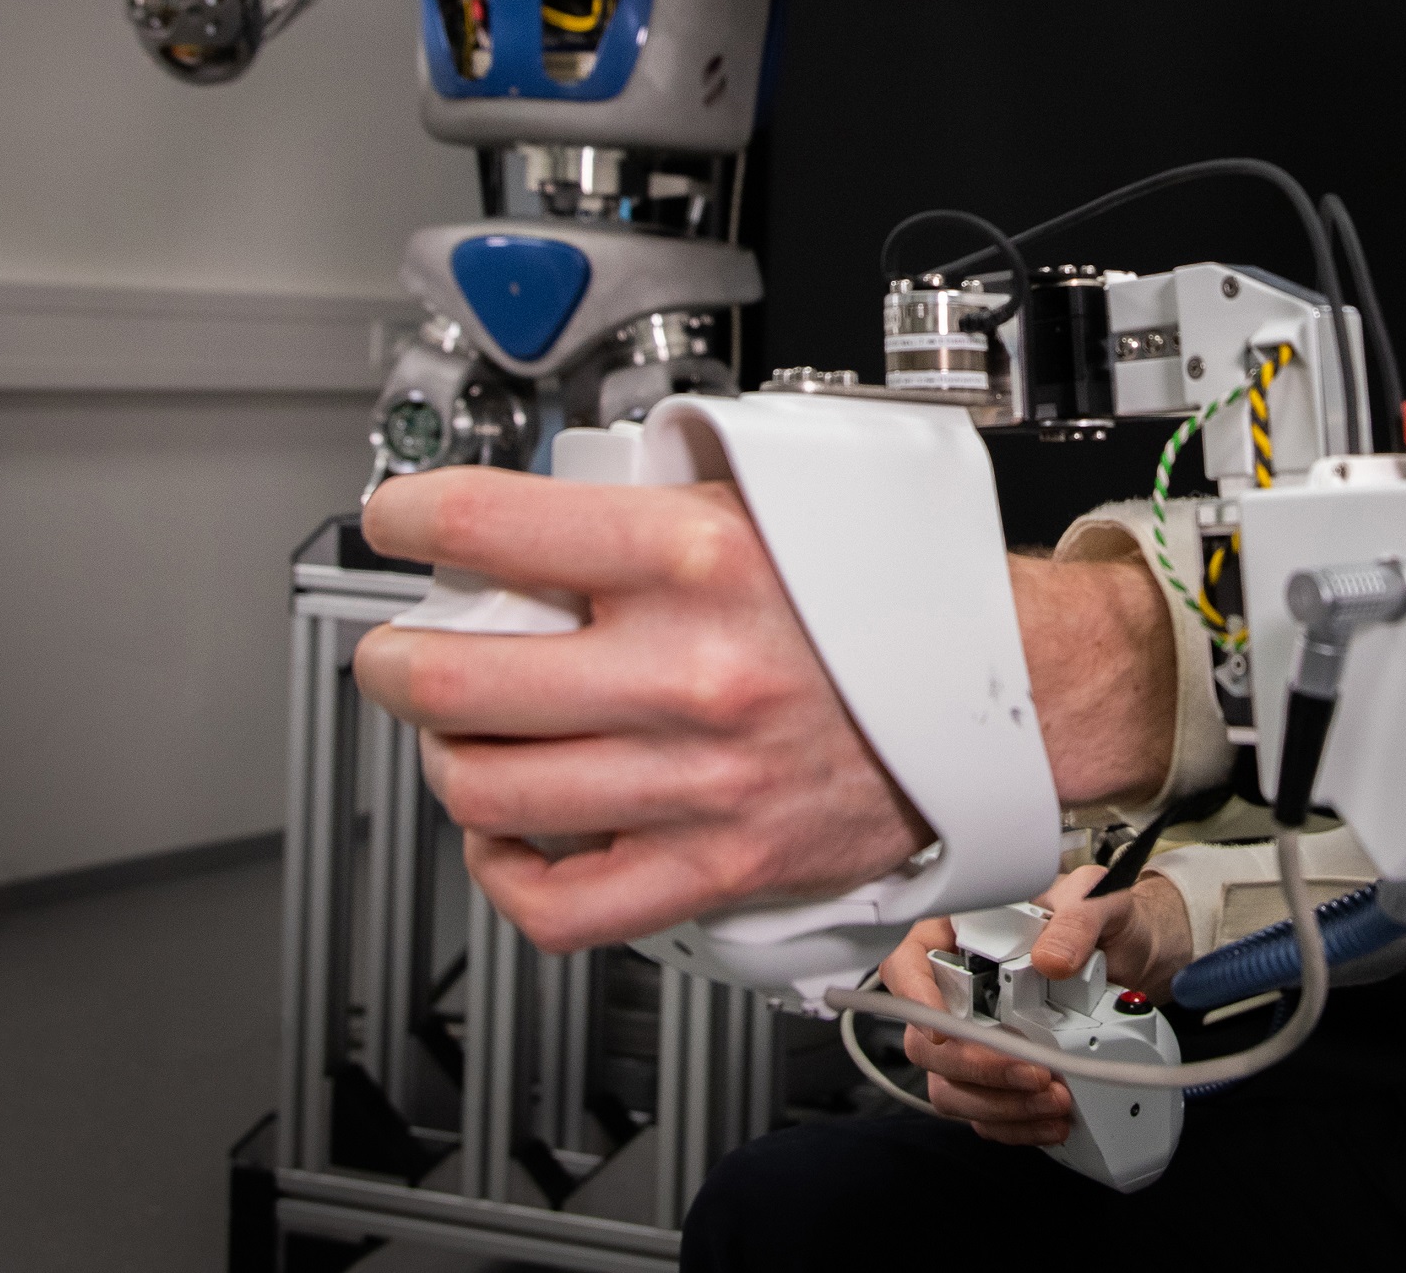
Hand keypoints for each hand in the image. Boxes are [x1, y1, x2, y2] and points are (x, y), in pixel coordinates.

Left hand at [351, 467, 1178, 953]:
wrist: (1010, 695)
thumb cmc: (898, 598)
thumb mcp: (774, 504)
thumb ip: (649, 505)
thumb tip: (528, 523)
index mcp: (700, 555)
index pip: (487, 526)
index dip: (408, 519)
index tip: (398, 523)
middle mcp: (689, 670)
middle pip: (451, 679)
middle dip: (395, 661)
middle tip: (401, 650)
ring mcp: (698, 780)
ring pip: (486, 789)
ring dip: (445, 757)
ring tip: (463, 735)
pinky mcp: (719, 865)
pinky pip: (559, 901)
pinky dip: (504, 869)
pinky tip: (510, 828)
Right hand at [879, 865, 1194, 1145]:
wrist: (1137, 954)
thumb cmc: (1103, 918)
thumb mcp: (1095, 898)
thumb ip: (1076, 918)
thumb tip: (1050, 961)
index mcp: (963, 932)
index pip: (909, 961)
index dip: (913, 997)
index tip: (944, 1032)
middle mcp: (959, 987)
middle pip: (926, 1041)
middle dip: (977, 1067)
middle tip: (1031, 1072)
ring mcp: (976, 1035)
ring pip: (951, 1086)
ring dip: (998, 1103)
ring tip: (1054, 1099)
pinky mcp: (999, 1072)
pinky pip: (984, 1111)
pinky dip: (1015, 1122)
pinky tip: (1051, 1119)